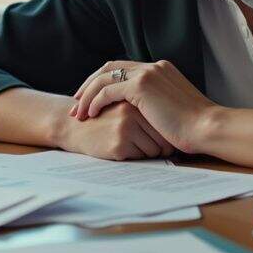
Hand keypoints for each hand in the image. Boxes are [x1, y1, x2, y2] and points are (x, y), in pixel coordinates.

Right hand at [55, 100, 176, 159]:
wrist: (72, 128)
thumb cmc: (103, 118)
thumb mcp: (125, 102)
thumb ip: (146, 103)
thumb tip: (179, 123)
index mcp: (136, 96)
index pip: (167, 119)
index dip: (164, 131)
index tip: (157, 134)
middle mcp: (133, 109)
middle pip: (165, 134)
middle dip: (159, 143)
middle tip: (143, 141)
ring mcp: (127, 126)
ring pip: (156, 149)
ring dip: (149, 152)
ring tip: (130, 144)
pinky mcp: (120, 143)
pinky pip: (144, 157)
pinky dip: (138, 157)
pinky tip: (122, 149)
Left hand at [71, 60, 214, 153]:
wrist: (207, 127)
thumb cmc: (196, 127)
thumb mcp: (175, 109)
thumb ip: (160, 104)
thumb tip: (148, 115)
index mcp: (161, 69)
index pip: (124, 68)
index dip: (105, 81)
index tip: (93, 97)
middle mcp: (153, 67)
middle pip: (110, 67)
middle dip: (90, 84)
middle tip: (77, 101)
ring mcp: (147, 74)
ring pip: (104, 78)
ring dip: (87, 94)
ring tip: (78, 112)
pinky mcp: (141, 86)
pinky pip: (107, 90)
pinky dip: (95, 101)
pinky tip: (91, 114)